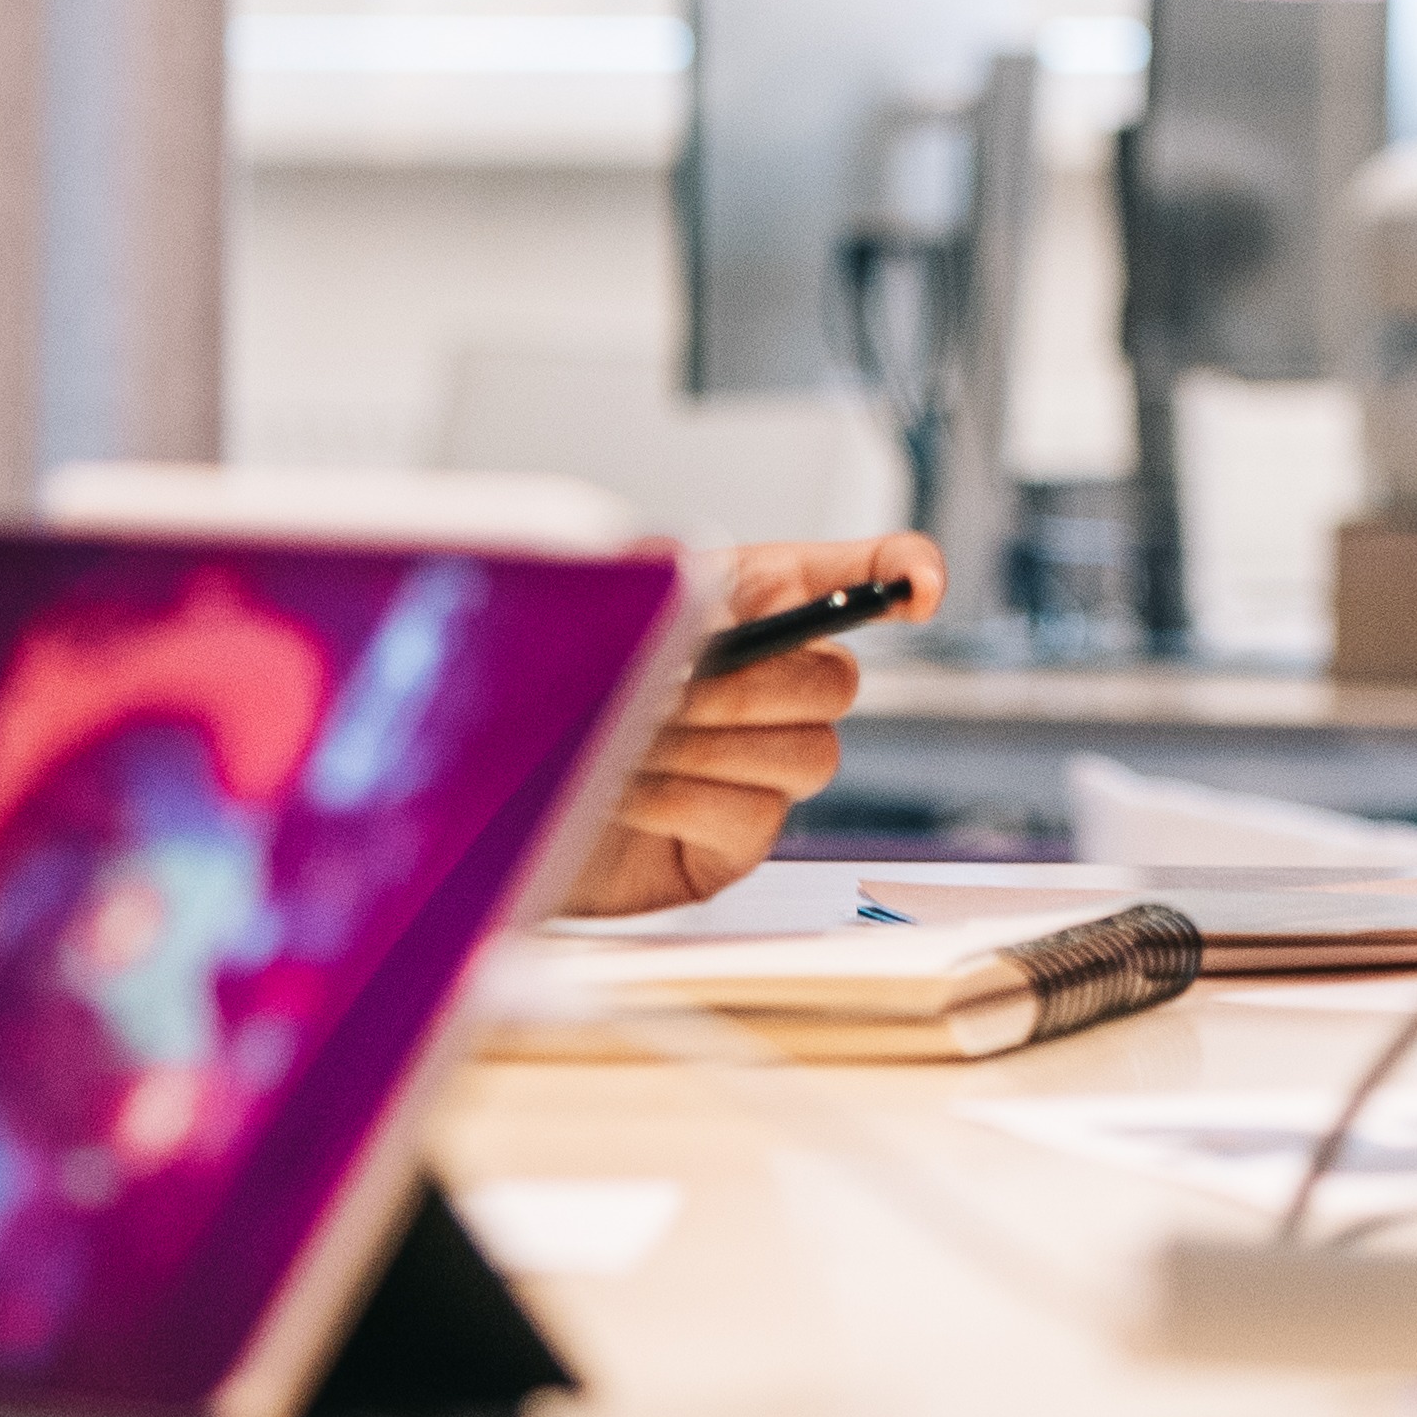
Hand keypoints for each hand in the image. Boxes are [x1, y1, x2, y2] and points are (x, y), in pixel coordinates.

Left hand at [558, 533, 936, 917]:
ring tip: (634, 742)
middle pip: (837, 680)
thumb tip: (701, 588)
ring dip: (709, 745)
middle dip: (751, 684)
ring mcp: (764, 771)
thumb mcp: (597, 614)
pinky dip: (682, 799)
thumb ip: (659, 585)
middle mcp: (773, 689)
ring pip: (808, 753)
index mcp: (752, 606)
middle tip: (671, 690)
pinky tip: (629, 793)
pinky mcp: (739, 843)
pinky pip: (753, 815)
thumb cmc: (546, 698)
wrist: (499, 803)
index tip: (917, 589)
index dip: (901, 573)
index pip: (858, 579)